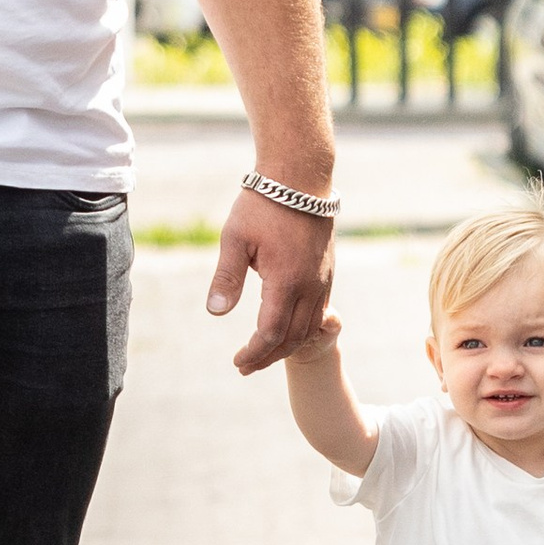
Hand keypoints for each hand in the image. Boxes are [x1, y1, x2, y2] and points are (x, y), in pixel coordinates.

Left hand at [206, 186, 335, 373]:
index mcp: (286, 281)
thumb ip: (227, 278)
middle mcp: (310, 286)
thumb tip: (216, 313)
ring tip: (263, 354)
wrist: (301, 177)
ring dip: (287, 346)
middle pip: (293, 338)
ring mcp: (323, 280)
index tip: (237, 362)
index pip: (271, 333)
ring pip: (309, 328)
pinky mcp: (327, 272)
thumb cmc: (263, 204)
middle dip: (269, 357)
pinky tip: (286, 329)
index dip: (254, 353)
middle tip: (246, 367)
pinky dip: (302, 329)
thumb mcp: (235, 239)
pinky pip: (319, 311)